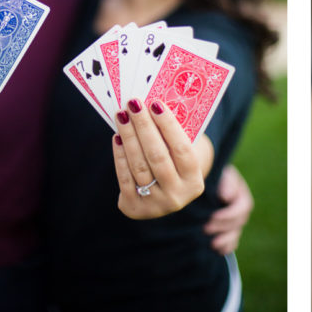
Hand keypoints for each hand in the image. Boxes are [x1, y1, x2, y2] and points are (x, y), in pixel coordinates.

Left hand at [112, 98, 210, 219]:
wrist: (162, 198)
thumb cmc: (173, 164)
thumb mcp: (180, 155)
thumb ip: (172, 136)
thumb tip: (152, 105)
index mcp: (194, 181)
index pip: (182, 149)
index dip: (168, 125)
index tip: (155, 104)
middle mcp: (177, 196)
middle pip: (157, 156)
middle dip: (144, 126)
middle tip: (133, 104)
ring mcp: (155, 204)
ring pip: (139, 165)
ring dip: (129, 137)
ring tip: (122, 115)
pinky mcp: (133, 207)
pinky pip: (125, 177)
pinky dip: (120, 155)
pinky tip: (117, 136)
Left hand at [204, 164, 252, 254]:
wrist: (198, 182)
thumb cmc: (208, 175)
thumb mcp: (218, 174)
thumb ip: (225, 182)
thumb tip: (227, 196)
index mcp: (240, 193)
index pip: (243, 207)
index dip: (229, 214)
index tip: (213, 216)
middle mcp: (239, 208)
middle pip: (239, 222)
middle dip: (223, 227)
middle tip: (205, 228)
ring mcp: (233, 220)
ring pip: (236, 234)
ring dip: (225, 240)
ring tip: (213, 244)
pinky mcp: (226, 230)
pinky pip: (231, 242)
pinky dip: (226, 247)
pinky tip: (217, 250)